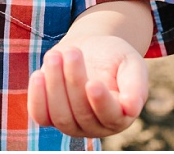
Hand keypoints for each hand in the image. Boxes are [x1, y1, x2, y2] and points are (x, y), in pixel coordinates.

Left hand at [29, 36, 148, 139]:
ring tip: (55, 55)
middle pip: (82, 113)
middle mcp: (96, 125)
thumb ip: (136, 84)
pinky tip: (38, 75)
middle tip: (73, 52)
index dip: (101, 103)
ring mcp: (72, 123)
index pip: (110, 116)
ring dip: (55, 85)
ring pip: (60, 116)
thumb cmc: (114, 56)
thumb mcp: (131, 62)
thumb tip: (132, 108)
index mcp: (120, 114)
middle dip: (74, 81)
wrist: (89, 48)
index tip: (93, 83)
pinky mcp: (50, 115)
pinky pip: (41, 116)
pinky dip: (37, 98)